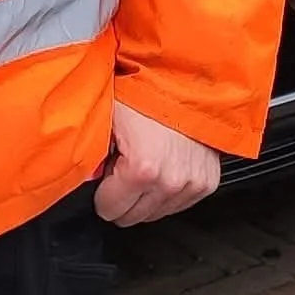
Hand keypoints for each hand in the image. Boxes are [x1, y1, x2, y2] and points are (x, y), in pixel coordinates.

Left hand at [94, 102, 220, 226]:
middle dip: (122, 195)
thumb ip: (92, 155)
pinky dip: (166, 191)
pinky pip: (178, 203)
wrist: (186, 78)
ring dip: (145, 195)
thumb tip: (86, 178)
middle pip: (132, 217)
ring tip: (144, 162)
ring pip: (155, 214)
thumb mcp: (107, 118)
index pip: (109, 209)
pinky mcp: (207, 182)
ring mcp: (192, 184)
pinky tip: (162, 167)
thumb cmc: (146, 91)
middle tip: (123, 166)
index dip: (101, 192)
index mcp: (142, 169)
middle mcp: (170, 182)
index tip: (104, 177)